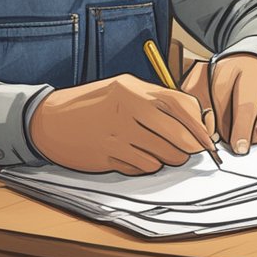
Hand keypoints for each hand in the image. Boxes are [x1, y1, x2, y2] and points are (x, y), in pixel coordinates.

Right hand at [27, 74, 215, 175]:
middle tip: (191, 150)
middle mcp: (128, 110)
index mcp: (134, 90)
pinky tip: (136, 156)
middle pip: (178, 136)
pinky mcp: (108, 157)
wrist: (49, 119)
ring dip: (168, 159)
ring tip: (159, 152)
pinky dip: (146, 166)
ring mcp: (117, 135)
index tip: (207, 137)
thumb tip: (193, 119)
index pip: (181, 106)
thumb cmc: (92, 103)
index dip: (200, 125)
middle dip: (189, 148)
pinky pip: (142, 167)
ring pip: (162, 156)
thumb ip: (155, 100)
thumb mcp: (123, 89)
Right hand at [180, 54, 256, 155]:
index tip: (240, 149)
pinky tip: (209, 116)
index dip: (241, 131)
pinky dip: (199, 116)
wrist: (250, 60)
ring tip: (222, 126)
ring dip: (211, 126)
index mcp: (251, 77)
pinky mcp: (194, 77)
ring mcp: (207, 74)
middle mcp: (226, 73)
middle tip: (233, 138)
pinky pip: (191, 105)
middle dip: (226, 133)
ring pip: (203, 112)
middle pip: (220, 114)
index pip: (245, 108)